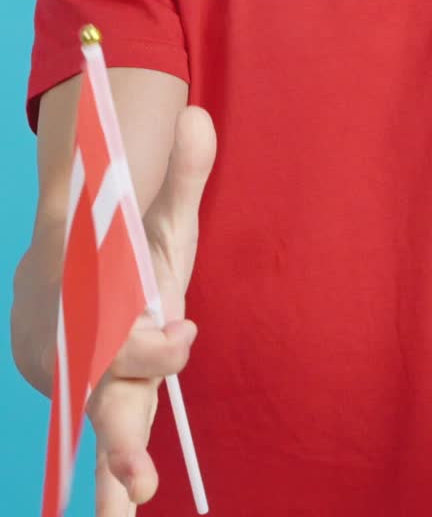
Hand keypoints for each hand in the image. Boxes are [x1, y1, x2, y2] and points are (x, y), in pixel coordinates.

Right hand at [86, 106, 216, 513]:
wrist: (70, 275)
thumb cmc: (122, 246)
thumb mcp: (159, 214)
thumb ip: (181, 174)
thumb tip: (198, 117)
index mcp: (99, 300)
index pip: (115, 332)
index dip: (148, 342)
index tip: (182, 329)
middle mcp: (90, 347)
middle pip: (102, 388)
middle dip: (120, 424)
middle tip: (140, 466)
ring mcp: (95, 381)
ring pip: (100, 426)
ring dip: (116, 468)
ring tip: (133, 502)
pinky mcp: (109, 402)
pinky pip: (107, 444)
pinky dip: (115, 482)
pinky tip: (125, 511)